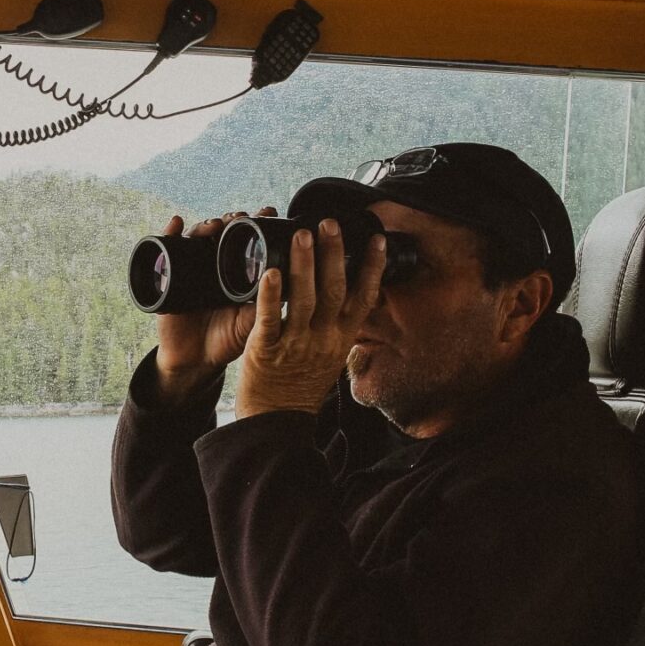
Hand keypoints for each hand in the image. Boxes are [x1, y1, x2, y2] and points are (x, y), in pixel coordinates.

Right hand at [152, 208, 272, 407]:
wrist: (195, 360)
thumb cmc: (227, 340)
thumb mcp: (252, 323)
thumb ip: (268, 307)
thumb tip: (293, 287)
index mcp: (238, 271)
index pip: (249, 238)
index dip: (258, 222)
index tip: (269, 211)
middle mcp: (215, 265)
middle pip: (223, 232)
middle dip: (233, 219)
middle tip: (241, 216)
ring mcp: (192, 268)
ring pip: (198, 237)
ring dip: (206, 224)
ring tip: (215, 224)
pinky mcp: (169, 277)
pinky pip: (166, 251)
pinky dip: (169, 233)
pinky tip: (175, 223)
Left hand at [234, 218, 382, 419]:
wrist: (275, 422)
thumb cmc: (300, 388)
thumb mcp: (330, 358)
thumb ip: (338, 328)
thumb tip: (349, 301)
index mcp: (341, 339)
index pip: (363, 297)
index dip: (372, 267)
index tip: (377, 239)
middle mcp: (323, 339)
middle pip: (335, 289)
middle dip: (334, 253)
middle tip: (328, 223)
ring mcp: (296, 344)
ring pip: (304, 298)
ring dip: (303, 263)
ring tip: (301, 234)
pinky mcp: (266, 350)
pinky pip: (269, 318)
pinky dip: (270, 294)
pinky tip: (270, 272)